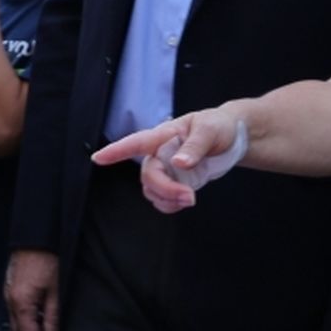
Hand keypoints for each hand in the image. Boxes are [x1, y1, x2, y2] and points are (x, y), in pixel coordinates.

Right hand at [7, 249, 61, 330]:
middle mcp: (10, 302)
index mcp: (21, 303)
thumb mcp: (55, 291)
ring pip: (16, 327)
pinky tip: (41, 323)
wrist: (33, 238)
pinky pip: (15, 315)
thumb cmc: (46, 260)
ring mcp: (8, 296)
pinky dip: (27, 324)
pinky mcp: (10, 291)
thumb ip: (52, 318)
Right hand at [92, 108, 247, 212]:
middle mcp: (159, 153)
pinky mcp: (176, 182)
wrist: (233, 138)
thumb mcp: (210, 130)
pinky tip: (184, 202)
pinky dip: (170, 205)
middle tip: (189, 197)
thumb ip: (195, 146)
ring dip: (167, 199)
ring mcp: (166, 169)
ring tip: (189, 199)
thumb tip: (179, 163)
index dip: (115, 151)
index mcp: (164, 135)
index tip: (98, 158)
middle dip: (164, 189)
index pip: (135, 142)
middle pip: (147, 175)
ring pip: (151, 189)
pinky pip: (162, 198)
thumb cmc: (218, 126)